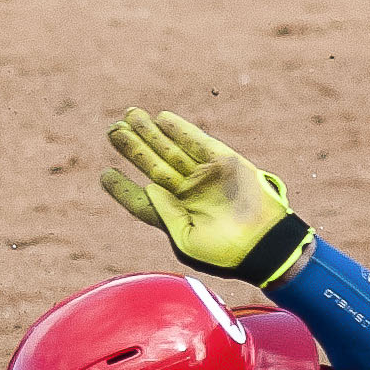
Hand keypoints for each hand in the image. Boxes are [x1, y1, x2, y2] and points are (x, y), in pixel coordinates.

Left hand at [100, 109, 313, 286]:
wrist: (264, 244)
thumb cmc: (223, 253)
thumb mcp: (185, 240)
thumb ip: (164, 214)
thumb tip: (149, 187)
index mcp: (175, 216)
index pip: (142, 199)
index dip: (122, 187)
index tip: (105, 174)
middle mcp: (187, 194)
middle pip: (152, 166)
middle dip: (132, 147)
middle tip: (112, 130)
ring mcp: (204, 176)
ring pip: (170, 149)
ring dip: (149, 133)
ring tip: (128, 115)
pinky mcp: (223, 161)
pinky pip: (197, 142)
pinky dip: (179, 130)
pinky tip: (160, 119)